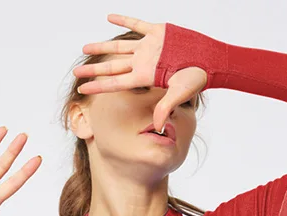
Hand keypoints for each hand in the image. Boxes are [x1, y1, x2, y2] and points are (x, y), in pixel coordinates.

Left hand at [74, 13, 207, 134]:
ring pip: (119, 47)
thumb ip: (165, 107)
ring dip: (102, 47)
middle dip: (93, 69)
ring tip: (85, 48)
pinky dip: (123, 20)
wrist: (210, 60)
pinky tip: (109, 17)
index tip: (81, 90)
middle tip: (76, 72)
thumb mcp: (179, 93)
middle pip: (112, 66)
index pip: (115, 82)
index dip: (97, 86)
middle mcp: (143, 62)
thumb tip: (158, 128)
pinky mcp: (157, 32)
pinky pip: (136, 25)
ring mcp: (149, 47)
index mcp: (144, 76)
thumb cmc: (197, 78)